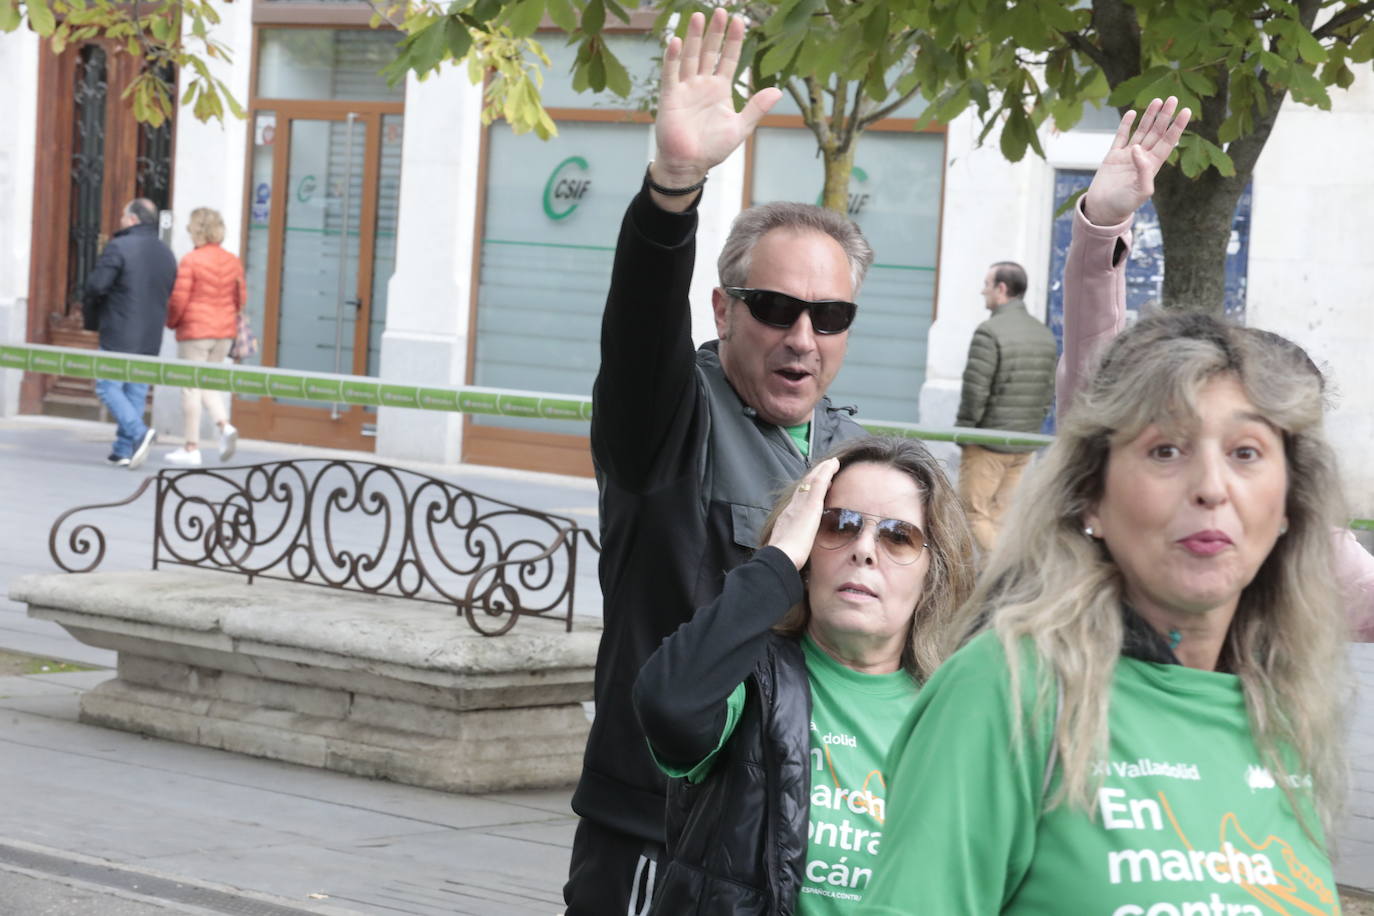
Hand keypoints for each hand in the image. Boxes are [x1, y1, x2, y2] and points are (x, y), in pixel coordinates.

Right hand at [650, 8, 780, 199]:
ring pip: (690, 57)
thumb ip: (756, 107)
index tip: (740, 20)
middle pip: (709, 51)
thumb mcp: (739, 127)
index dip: (733, 40)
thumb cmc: (713, 148)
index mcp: (720, 89)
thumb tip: (777, 91)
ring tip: (698, 16)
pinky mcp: (670, 97)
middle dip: (715, 32)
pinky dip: (672, 58)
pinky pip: (671, 74)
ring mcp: (685, 88)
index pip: (728, 58)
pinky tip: (675, 41)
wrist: (689, 164)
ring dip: (693, 37)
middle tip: (721, 10)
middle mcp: (702, 84)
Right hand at [767, 458, 839, 570]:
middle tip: (825, 467)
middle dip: (815, 475)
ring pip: (812, 480)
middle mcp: (792, 507)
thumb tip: (794, 554)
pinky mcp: (810, 504)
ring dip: (822, 469)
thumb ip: (791, 547)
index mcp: (788, 518)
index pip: (799, 499)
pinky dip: (826, 471)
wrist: (781, 555)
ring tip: (832, 462)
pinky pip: (819, 482)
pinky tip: (834, 464)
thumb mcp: (788, 550)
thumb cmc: (784, 558)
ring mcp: (801, 504)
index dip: (807, 490)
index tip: (817, 484)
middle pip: (804, 486)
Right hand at [1082, 97, 1190, 226]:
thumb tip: (1138, 148)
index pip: (1168, 141)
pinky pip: (1120, 136)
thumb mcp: (1141, 192)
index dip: (1177, 126)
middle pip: (1157, 132)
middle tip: (1172, 98)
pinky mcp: (1113, 156)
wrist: (1103, 210)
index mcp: (1153, 165)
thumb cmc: (1124, 205)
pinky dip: (1126, 124)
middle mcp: (1142, 157)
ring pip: (1141, 131)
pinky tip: (1132, 112)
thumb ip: (1144, 171)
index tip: (1185, 111)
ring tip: (1157, 100)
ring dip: (1149, 116)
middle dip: (1165, 116)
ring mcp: (1127, 155)